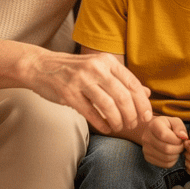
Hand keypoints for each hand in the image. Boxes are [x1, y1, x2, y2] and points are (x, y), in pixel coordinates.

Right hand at [24, 48, 152, 134]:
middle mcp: (95, 68)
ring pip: (108, 105)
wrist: (42, 66)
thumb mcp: (100, 68)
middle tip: (133, 124)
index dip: (142, 102)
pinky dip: (101, 123)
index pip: (132, 83)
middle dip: (132, 114)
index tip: (147, 116)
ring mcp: (81, 80)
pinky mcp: (68, 93)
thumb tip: (147, 93)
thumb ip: (122, 80)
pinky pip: (90, 112)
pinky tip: (106, 128)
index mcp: (106, 60)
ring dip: (117, 120)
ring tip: (119, 127)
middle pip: (122, 96)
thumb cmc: (75, 70)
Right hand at [141, 116, 187, 167]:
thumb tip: (184, 137)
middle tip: (181, 145)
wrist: (153, 132)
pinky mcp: (148, 158)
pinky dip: (173, 161)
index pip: (164, 135)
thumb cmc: (167, 126)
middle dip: (179, 148)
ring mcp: (146, 149)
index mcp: (153, 125)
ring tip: (177, 148)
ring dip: (176, 155)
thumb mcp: (174, 121)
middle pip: (166, 148)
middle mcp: (146, 137)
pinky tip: (172, 153)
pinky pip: (165, 164)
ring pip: (166, 158)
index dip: (176, 139)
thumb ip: (180, 127)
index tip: (181, 138)